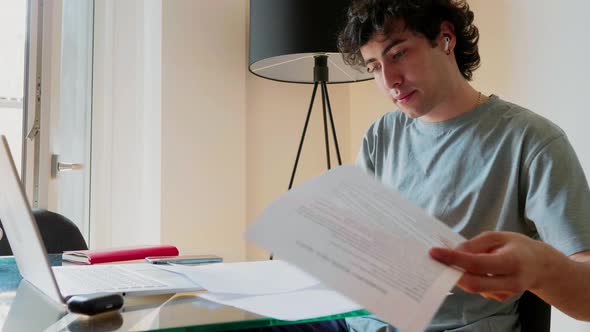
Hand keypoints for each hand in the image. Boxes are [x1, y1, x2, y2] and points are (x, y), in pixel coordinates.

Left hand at [429, 231, 564, 301]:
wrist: (541, 266)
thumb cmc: (518, 247)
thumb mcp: (499, 237)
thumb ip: (475, 244)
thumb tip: (455, 253)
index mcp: (512, 262)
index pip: (477, 263)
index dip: (454, 259)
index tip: (434, 252)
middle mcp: (511, 282)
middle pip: (473, 283)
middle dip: (452, 273)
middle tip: (435, 262)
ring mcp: (507, 293)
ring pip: (474, 287)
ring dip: (459, 275)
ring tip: (451, 261)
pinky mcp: (501, 298)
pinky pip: (479, 289)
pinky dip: (469, 279)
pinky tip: (468, 270)